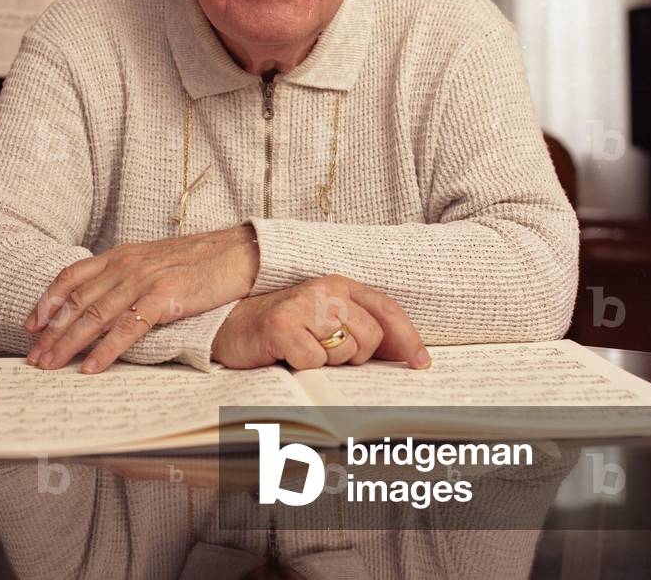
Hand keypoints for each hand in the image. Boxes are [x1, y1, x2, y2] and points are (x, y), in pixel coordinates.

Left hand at [24, 225, 258, 371]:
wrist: (238, 252)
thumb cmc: (201, 260)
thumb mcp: (156, 260)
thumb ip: (129, 275)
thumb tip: (106, 300)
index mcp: (122, 254)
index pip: (72, 276)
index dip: (48, 300)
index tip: (31, 324)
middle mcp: (126, 264)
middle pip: (77, 301)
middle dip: (51, 332)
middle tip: (34, 359)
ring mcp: (143, 279)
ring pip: (94, 316)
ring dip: (68, 344)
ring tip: (51, 367)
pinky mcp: (163, 296)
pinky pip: (126, 328)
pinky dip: (105, 350)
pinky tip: (91, 368)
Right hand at [211, 274, 430, 369]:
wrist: (228, 326)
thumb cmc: (282, 328)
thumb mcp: (323, 320)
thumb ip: (358, 328)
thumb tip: (403, 355)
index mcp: (338, 284)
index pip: (386, 309)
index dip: (408, 337)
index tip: (422, 364)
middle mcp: (323, 289)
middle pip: (370, 337)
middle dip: (355, 356)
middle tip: (324, 352)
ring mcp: (302, 305)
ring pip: (344, 351)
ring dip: (327, 362)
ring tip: (302, 350)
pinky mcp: (282, 326)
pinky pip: (314, 362)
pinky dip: (303, 367)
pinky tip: (286, 355)